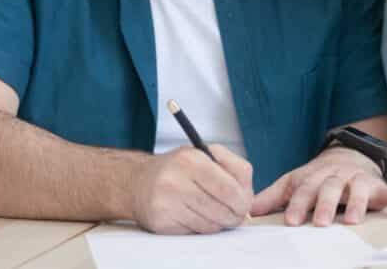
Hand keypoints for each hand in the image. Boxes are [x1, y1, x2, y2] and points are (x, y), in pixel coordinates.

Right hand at [130, 144, 253, 234]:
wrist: (138, 182)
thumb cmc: (178, 169)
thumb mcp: (205, 155)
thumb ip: (232, 169)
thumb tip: (248, 197)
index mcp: (192, 159)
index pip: (229, 186)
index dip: (243, 200)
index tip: (246, 204)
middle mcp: (176, 179)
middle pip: (221, 208)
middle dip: (235, 215)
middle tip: (237, 215)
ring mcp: (167, 201)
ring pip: (210, 223)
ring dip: (220, 222)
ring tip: (218, 214)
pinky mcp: (161, 221)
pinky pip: (195, 231)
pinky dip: (203, 227)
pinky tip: (199, 217)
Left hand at [251, 146, 386, 225]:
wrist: (349, 156)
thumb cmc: (318, 177)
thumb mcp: (295, 182)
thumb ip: (274, 197)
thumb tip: (248, 210)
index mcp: (315, 177)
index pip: (305, 189)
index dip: (298, 204)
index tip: (291, 220)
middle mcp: (337, 176)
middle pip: (331, 188)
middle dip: (325, 204)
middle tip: (320, 222)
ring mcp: (359, 180)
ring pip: (359, 189)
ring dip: (357, 203)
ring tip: (353, 221)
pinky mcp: (380, 186)